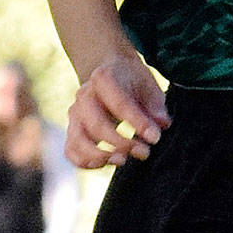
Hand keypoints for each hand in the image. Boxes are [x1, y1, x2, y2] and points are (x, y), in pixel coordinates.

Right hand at [66, 48, 169, 169]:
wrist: (108, 70)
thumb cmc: (131, 80)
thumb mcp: (148, 85)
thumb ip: (155, 106)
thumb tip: (161, 125)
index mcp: (104, 78)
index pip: (119, 104)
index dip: (137, 123)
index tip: (155, 137)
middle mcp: (84, 96)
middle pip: (96, 125)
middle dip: (121, 143)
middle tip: (144, 152)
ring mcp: (75, 114)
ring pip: (78, 141)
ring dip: (100, 156)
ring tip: (123, 160)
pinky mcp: (73, 129)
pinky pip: (71, 151)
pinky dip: (85, 162)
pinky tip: (107, 162)